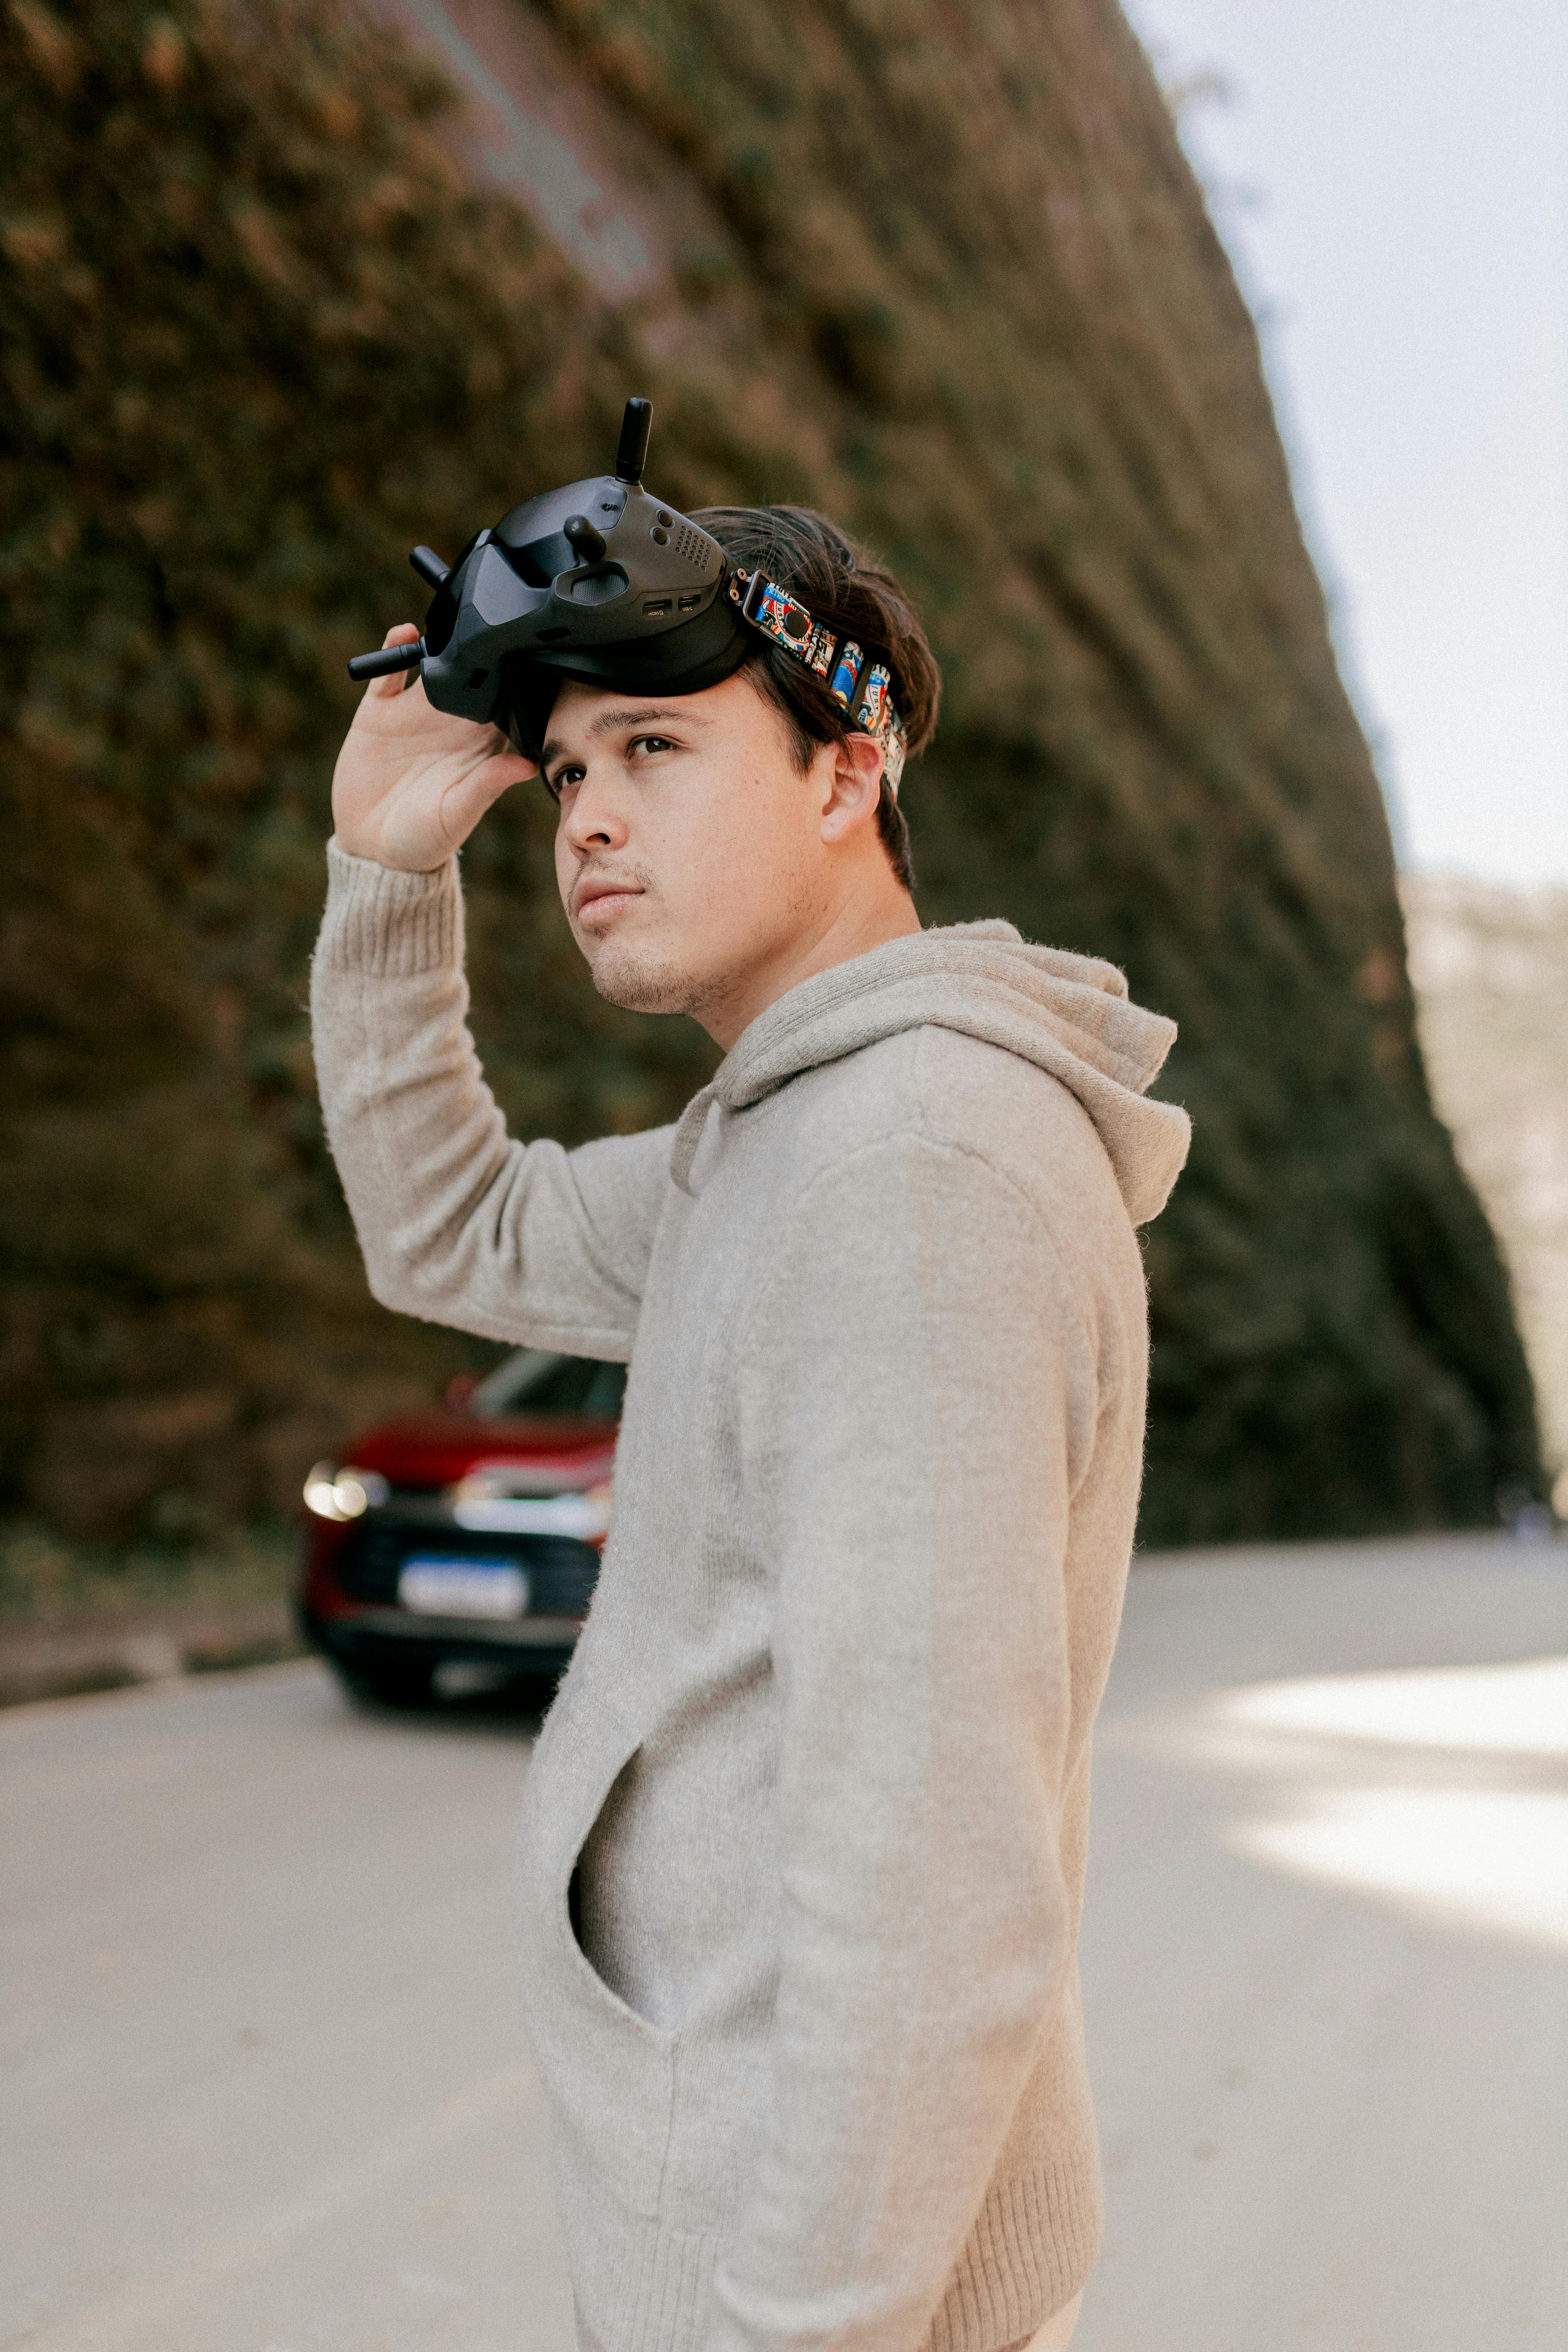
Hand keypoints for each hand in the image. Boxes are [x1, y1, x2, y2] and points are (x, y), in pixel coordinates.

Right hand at [331, 625, 538, 871]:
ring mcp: (415, 714)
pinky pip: (390, 671)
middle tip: (491, 622)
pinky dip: (396, 648)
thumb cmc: (425, 840)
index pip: (505, 705)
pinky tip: (405, 632)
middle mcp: (452, 723)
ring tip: (450, 621)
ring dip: (441, 642)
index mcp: (480, 746)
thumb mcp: (457, 815)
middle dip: (481, 650)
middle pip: (472, 676)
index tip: (526, 656)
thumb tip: (527, 764)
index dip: (516, 682)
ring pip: (432, 665)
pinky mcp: (380, 711)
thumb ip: (487, 785)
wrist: (372, 849)